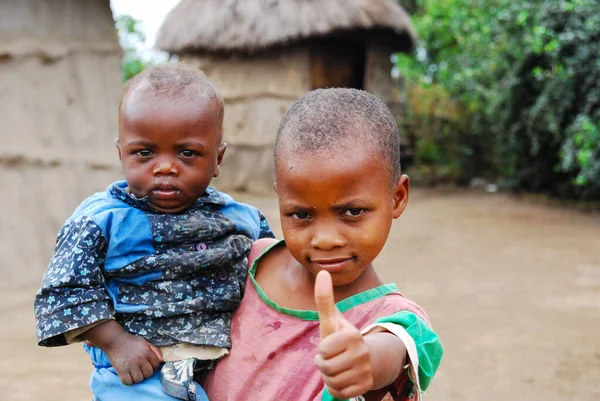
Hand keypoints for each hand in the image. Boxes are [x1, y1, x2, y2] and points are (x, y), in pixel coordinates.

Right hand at [84, 321, 162, 385]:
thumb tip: (161, 360)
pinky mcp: (121, 370)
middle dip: (146, 373)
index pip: (156, 365)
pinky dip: (128, 381)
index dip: (153, 367)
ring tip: (134, 373)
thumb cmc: (131, 341)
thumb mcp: (145, 342)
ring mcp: (131, 366)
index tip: (148, 366)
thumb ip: (154, 350)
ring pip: (139, 379)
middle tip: (140, 370)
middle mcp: (140, 359)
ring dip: (137, 378)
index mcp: (147, 352)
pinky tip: (128, 376)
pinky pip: (128, 382)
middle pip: (149, 374)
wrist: (115, 340)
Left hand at [314, 270, 373, 398]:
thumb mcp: (331, 319)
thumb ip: (324, 298)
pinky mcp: (366, 386)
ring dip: (329, 377)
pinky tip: (343, 378)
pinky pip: (339, 393)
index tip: (330, 346)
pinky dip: (337, 388)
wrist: (363, 358)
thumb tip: (322, 272)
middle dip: (323, 365)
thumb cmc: (340, 337)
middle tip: (332, 358)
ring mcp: (366, 371)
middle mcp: (362, 353)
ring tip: (337, 367)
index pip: (323, 351)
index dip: (322, 351)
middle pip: (326, 368)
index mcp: (353, 335)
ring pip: (332, 382)